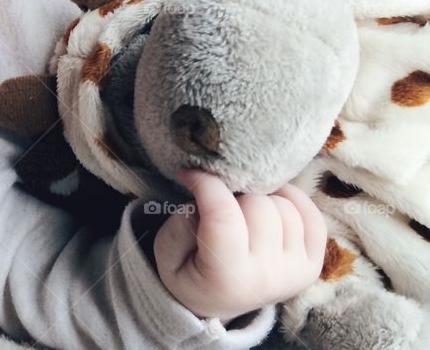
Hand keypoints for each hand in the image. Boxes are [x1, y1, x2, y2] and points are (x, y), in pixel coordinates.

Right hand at [153, 169, 326, 319]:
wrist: (214, 306)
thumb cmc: (188, 275)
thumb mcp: (166, 256)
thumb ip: (179, 225)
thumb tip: (204, 193)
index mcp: (228, 276)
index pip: (224, 214)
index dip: (206, 184)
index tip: (190, 173)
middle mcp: (267, 275)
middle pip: (260, 205)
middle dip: (235, 194)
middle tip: (220, 198)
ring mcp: (294, 271)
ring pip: (286, 207)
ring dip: (262, 198)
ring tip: (242, 205)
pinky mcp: (311, 265)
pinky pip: (313, 219)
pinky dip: (294, 202)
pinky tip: (272, 201)